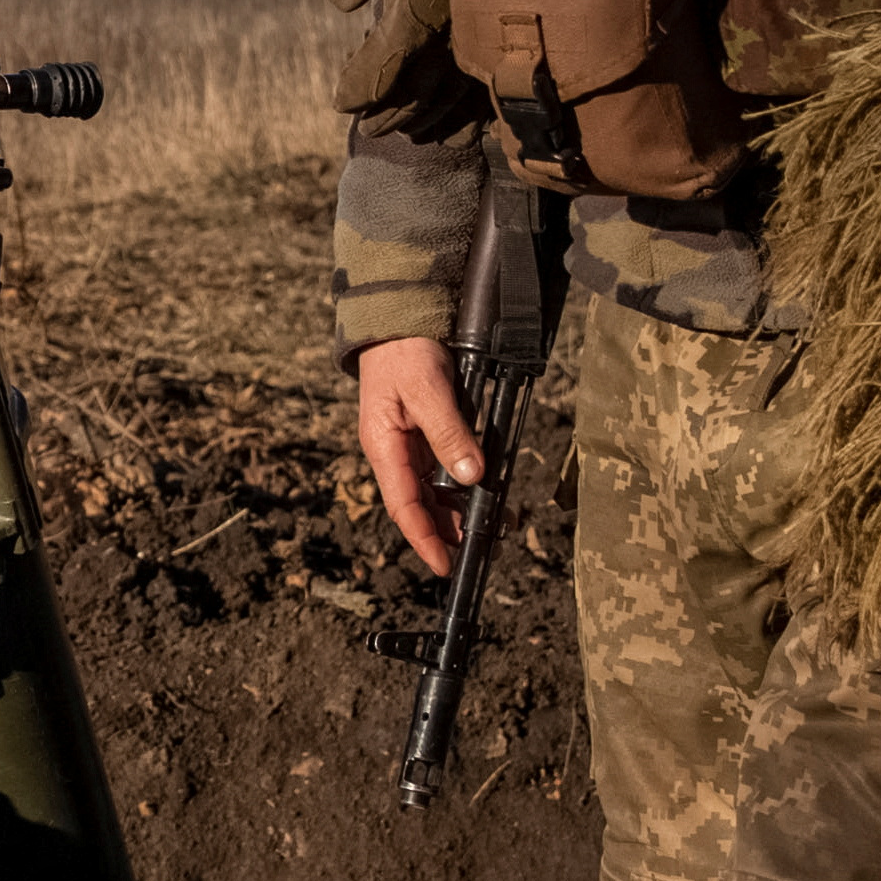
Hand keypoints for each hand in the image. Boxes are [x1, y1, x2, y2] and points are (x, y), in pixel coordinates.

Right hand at [355, 336, 483, 576]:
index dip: (425, 538)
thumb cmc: (403, 351)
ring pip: (435, 489)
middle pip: (421, 504)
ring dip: (460, 509)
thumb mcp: (427, 390)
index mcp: (384, 446)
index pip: (404, 506)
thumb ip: (449, 433)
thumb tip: (471, 476)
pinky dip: (465, 483)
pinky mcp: (425, 431)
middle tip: (484, 548)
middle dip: (449, 530)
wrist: (396, 316)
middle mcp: (395, 451)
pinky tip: (488, 490)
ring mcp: (409, 443)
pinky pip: (444, 466)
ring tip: (495, 525)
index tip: (445, 564)